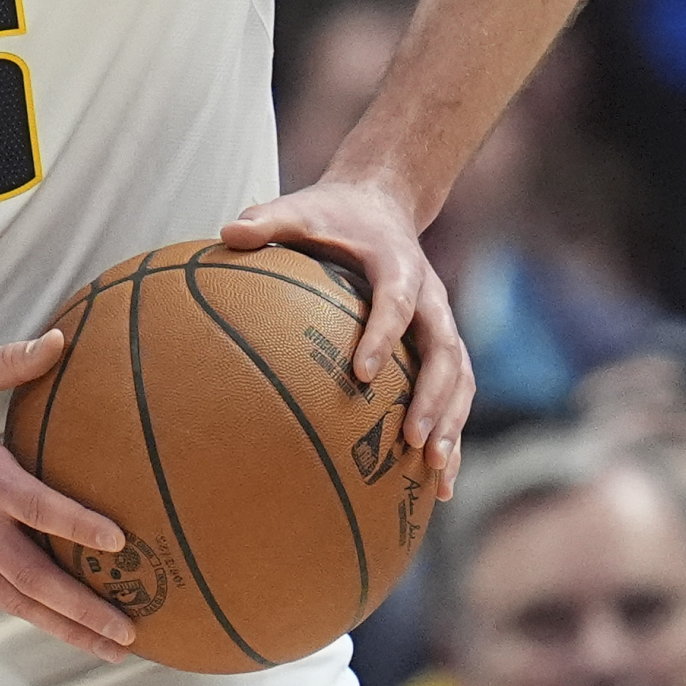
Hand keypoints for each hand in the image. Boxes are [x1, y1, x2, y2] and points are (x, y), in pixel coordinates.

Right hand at [0, 334, 137, 661]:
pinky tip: (58, 624)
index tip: (120, 541)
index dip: (78, 525)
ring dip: (64, 626)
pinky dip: (28, 612)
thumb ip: (13, 362)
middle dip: (84, 609)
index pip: (37, 507)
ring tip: (110, 647)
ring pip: (15, 598)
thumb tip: (65, 339)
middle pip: (34, 577)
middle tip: (130, 630)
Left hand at [223, 180, 472, 499]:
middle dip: (433, 398)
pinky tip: (437, 480)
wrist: (380, 205)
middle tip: (412, 441)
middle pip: (445, 352)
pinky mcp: (442, 344)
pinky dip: (451, 431)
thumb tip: (225, 233)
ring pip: (460, 379)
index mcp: (399, 264)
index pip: (397, 302)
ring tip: (434, 471)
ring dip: (451, 424)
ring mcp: (442, 324)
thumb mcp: (299, 209)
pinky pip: (455, 392)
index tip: (362, 375)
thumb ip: (267, 220)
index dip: (383, 336)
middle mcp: (432, 298)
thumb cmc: (332, 214)